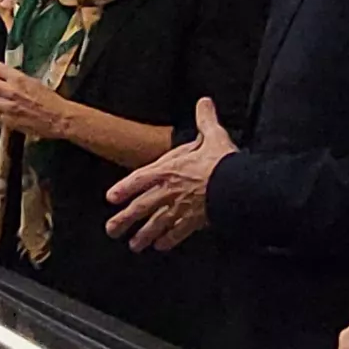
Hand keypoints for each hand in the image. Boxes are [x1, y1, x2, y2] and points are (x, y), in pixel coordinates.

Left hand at [0, 56, 72, 141]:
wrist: (59, 119)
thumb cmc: (50, 101)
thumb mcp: (34, 82)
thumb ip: (16, 78)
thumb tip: (3, 76)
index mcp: (19, 78)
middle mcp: (11, 91)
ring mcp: (8, 107)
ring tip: (0, 102)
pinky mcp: (8, 121)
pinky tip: (4, 113)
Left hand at [104, 98, 234, 252]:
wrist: (237, 186)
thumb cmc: (222, 161)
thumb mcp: (212, 135)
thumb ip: (205, 119)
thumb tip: (204, 102)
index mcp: (168, 170)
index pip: (139, 179)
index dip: (124, 188)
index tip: (111, 198)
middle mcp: (169, 191)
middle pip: (141, 208)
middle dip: (124, 220)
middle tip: (111, 230)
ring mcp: (179, 209)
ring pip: (155, 225)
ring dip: (143, 236)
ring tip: (133, 245)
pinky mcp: (194, 222)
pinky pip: (177, 234)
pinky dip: (168, 240)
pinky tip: (160, 247)